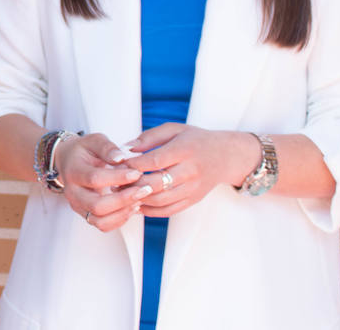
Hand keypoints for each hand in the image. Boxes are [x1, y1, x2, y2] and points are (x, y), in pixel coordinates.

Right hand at [55, 132, 155, 232]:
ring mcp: (78, 206)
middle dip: (124, 200)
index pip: (95, 179)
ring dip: (124, 212)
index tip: (136, 173)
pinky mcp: (86, 215)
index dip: (117, 178)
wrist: (69, 161)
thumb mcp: (94, 141)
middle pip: (97, 206)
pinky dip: (120, 219)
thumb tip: (120, 158)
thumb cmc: (84, 151)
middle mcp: (73, 193)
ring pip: (100, 220)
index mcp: (73, 172)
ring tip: (140, 199)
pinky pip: (104, 225)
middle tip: (144, 190)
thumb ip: (107, 147)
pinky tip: (132, 206)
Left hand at [121, 123, 259, 217]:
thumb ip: (149, 137)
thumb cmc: (196, 140)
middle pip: (157, 183)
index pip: (155, 161)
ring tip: (121, 194)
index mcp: (185, 150)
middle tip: (114, 181)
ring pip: (161, 200)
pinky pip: (169, 210)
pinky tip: (136, 205)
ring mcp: (192, 189)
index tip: (119, 164)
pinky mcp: (192, 200)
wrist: (225, 156)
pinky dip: (150, 210)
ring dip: (138, 199)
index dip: (135, 164)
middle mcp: (190, 172)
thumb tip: (126, 148)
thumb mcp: (174, 129)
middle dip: (132, 184)